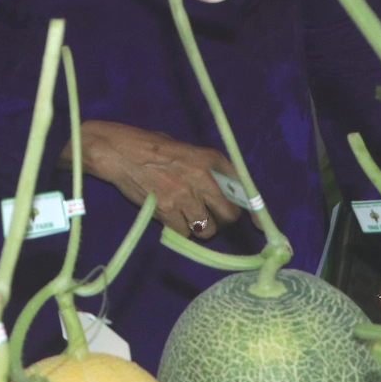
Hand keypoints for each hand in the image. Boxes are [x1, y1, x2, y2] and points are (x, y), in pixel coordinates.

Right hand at [80, 120, 243, 240]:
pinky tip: (170, 217)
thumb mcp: (188, 150)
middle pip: (228, 215)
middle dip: (221, 221)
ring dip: (200, 228)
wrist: (119, 151)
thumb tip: (229, 195)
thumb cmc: (153, 148)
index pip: (241, 188)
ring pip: (207, 229)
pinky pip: (184, 233)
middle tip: (208, 216)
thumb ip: (208, 171)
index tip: (260, 226)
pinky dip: (180, 230)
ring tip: (186, 215)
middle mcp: (201, 177)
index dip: (254, 211)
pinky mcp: (166, 211)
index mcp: (210, 159)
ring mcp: (184, 195)